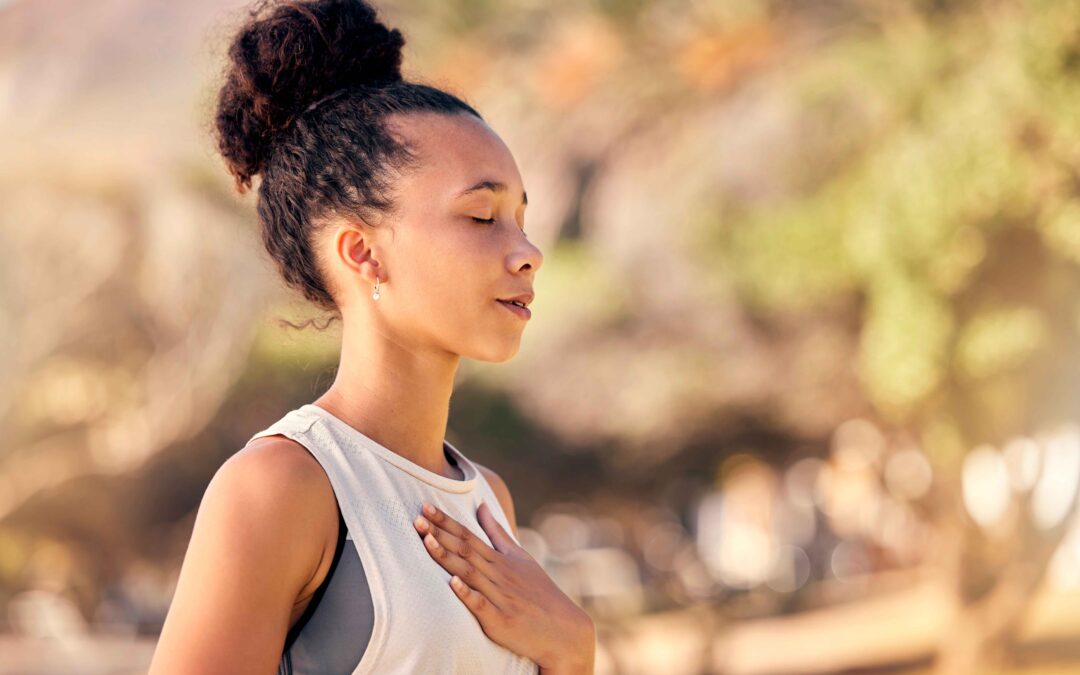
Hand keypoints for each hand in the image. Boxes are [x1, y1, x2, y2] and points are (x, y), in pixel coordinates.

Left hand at [412, 501, 595, 671]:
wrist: (562, 628)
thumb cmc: (538, 591)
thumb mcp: (520, 557)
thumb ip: (497, 532)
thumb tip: (482, 506)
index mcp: (500, 559)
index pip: (469, 535)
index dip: (446, 521)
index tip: (426, 506)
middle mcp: (498, 574)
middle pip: (465, 549)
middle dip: (440, 533)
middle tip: (417, 517)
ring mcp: (499, 596)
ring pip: (469, 573)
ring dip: (447, 556)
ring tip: (426, 541)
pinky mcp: (500, 620)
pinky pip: (482, 605)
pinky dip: (467, 594)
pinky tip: (452, 582)